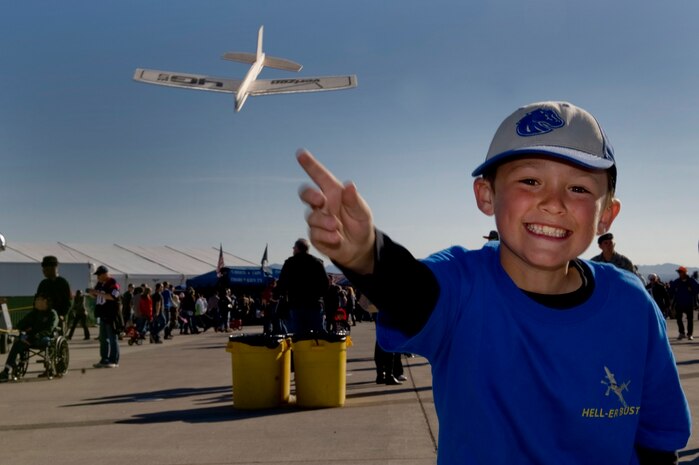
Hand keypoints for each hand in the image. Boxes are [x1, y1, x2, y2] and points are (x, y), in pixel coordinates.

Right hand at [296, 149, 375, 273]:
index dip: (310, 165)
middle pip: (306, 193)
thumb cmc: (360, 223)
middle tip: (321, 200)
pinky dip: (326, 236)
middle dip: (310, 194)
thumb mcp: (362, 212)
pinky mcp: (316, 235)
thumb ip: (355, 201)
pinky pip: (315, 234)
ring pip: (312, 217)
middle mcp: (323, 204)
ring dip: (324, 222)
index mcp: (334, 193)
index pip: (320, 176)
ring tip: (337, 228)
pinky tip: (337, 239)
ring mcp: (317, 220)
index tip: (301, 153)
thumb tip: (350, 186)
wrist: (359, 247)